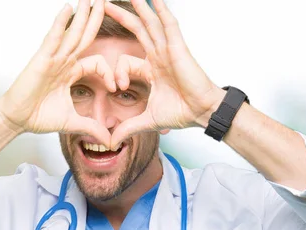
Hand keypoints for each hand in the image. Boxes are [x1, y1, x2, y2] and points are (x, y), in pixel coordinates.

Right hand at [0, 0, 115, 146]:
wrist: (18, 120)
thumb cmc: (40, 116)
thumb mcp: (74, 122)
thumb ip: (93, 128)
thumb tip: (111, 142)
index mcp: (71, 72)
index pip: (95, 62)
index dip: (108, 72)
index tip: (116, 88)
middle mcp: (63, 61)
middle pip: (84, 36)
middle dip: (95, 19)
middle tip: (106, 1)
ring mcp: (53, 58)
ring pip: (72, 33)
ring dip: (82, 15)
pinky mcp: (42, 59)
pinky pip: (54, 38)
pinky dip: (61, 24)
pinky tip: (68, 9)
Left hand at [104, 0, 222, 148]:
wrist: (202, 112)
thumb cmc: (183, 113)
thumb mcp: (147, 120)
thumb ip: (128, 127)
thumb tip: (111, 140)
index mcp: (152, 70)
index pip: (128, 61)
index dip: (119, 72)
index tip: (119, 87)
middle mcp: (160, 55)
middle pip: (138, 29)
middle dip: (121, 15)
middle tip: (103, 3)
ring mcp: (168, 49)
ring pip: (150, 22)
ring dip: (139, 6)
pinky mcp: (177, 47)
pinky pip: (168, 23)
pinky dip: (160, 10)